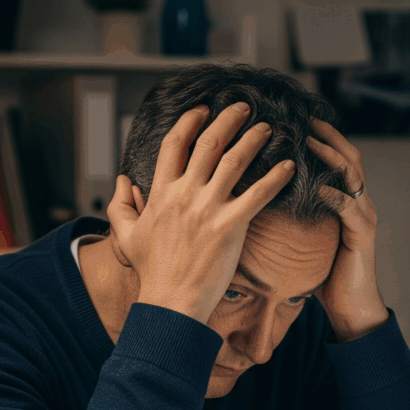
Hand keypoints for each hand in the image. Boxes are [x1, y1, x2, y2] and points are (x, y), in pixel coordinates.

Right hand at [105, 103, 295, 323]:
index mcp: (161, 192)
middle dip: (228, 119)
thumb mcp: (126, 236)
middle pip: (208, 143)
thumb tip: (122, 182)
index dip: (190, 121)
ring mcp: (207, 209)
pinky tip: (289, 166)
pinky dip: (276, 178)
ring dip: (254, 140)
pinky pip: (258, 195)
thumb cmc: (153, 272)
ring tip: (268, 128)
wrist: (170, 301)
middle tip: (243, 107)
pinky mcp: (229, 226)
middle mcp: (184, 194)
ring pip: (234, 161)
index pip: (175, 143)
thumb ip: (121, 206)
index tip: (204, 110)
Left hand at [308, 120, 388, 341]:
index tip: (296, 119)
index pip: (337, 157)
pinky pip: (350, 209)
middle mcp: (359, 202)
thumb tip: (257, 201)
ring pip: (353, 176)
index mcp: (346, 200)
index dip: (320, 136)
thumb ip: (293, 217)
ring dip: (331, 156)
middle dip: (328, 135)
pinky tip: (317, 186)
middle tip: (304, 118)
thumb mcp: (306, 239)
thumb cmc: (326, 275)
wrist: (350, 308)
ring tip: (310, 142)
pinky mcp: (363, 236)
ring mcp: (364, 217)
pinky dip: (334, 195)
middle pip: (349, 155)